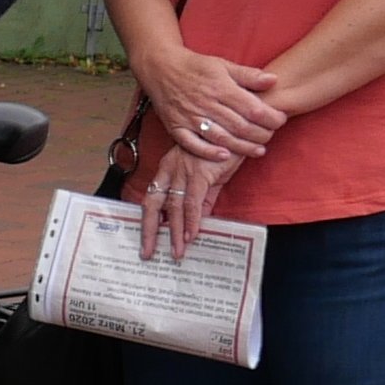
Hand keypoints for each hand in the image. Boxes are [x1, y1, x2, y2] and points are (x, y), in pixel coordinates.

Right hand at [131, 43, 285, 164]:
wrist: (160, 68)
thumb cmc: (195, 66)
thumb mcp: (223, 64)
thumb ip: (248, 75)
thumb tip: (273, 80)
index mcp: (220, 87)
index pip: (252, 108)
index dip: (271, 117)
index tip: (280, 120)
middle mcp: (206, 103)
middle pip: (240, 126)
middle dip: (260, 134)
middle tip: (270, 136)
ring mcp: (190, 117)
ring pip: (221, 137)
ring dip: (242, 147)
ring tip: (258, 150)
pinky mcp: (176, 127)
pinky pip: (193, 144)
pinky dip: (208, 152)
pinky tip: (225, 156)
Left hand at [137, 143, 217, 261]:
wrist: (237, 132)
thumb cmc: (222, 151)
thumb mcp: (208, 178)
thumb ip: (202, 200)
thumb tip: (198, 223)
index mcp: (167, 169)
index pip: (152, 198)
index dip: (148, 221)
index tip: (147, 241)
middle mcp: (170, 170)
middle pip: (153, 204)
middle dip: (149, 230)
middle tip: (147, 252)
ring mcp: (183, 171)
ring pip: (173, 207)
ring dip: (175, 232)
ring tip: (177, 252)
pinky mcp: (199, 173)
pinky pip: (192, 202)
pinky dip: (192, 221)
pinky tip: (192, 235)